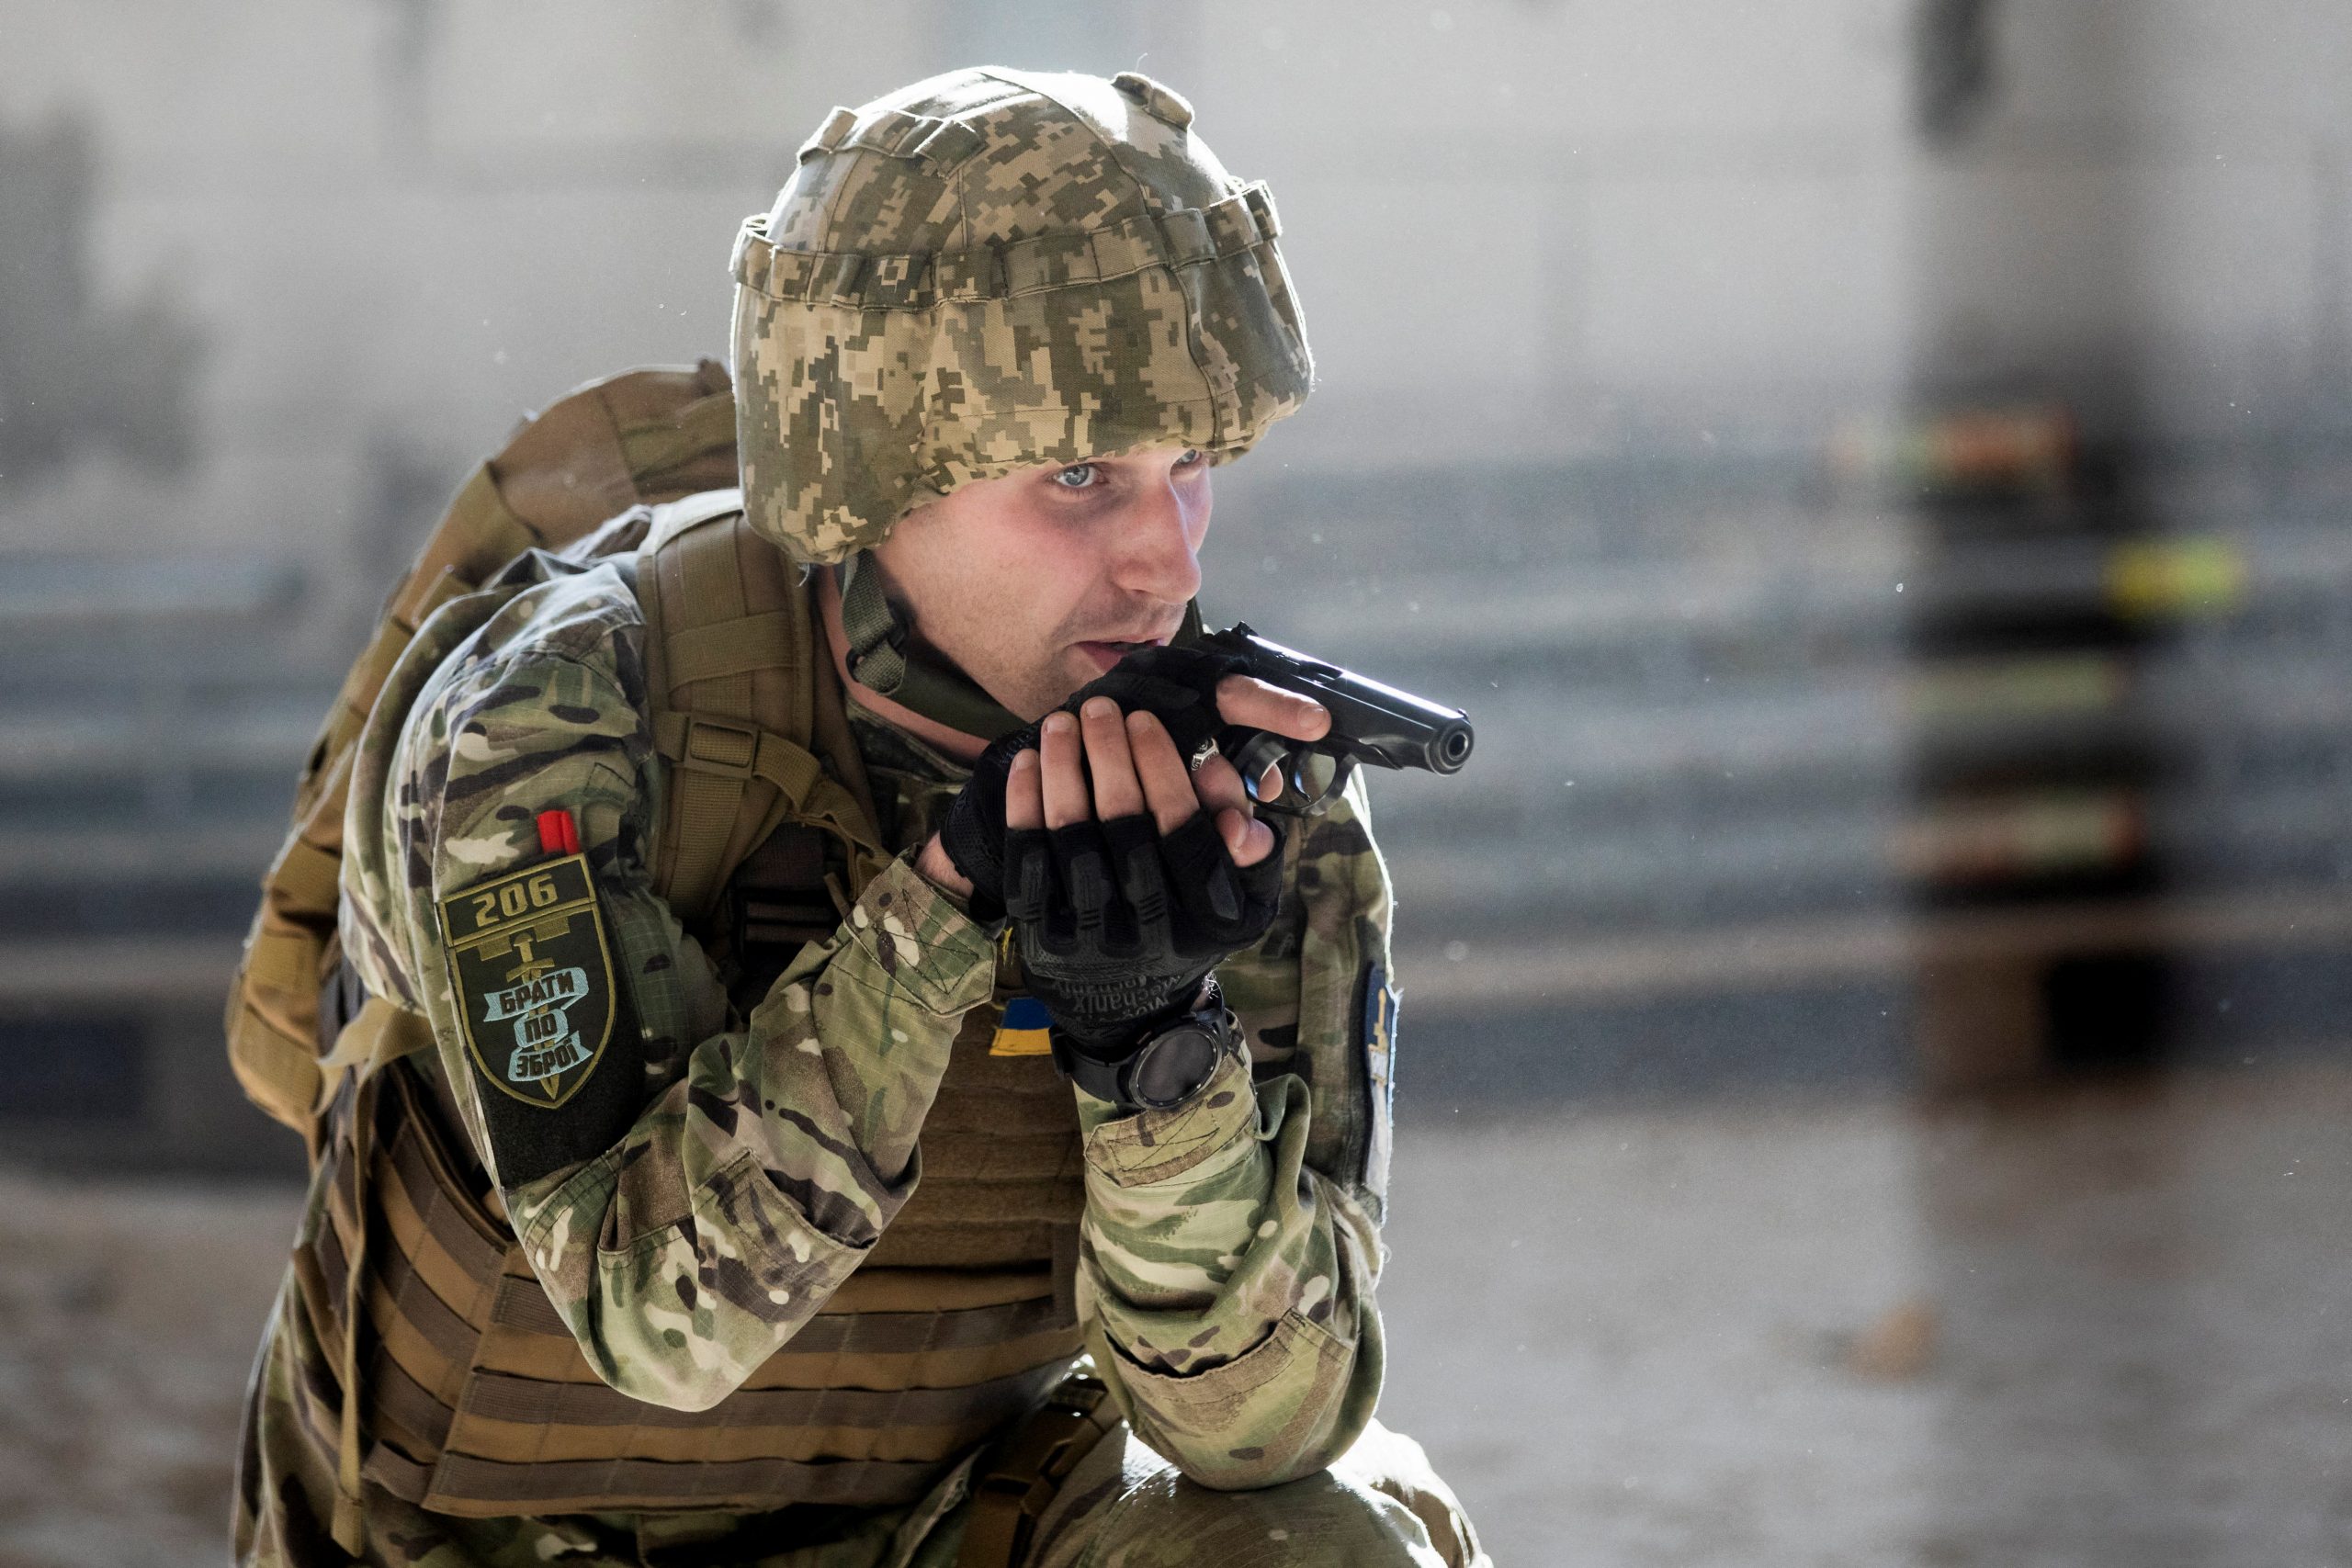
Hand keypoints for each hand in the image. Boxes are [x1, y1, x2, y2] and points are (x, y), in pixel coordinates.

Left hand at [939, 643, 1327, 918]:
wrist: (1129, 1008)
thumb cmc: (1190, 930)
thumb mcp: (1242, 901)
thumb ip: (1249, 846)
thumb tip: (1222, 778)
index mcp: (1204, 917)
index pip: (1185, 831)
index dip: (1163, 769)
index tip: (1144, 720)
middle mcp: (1147, 931)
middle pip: (1124, 826)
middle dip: (1109, 755)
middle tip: (1100, 707)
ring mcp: (1089, 937)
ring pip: (1071, 836)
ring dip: (1063, 770)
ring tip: (1060, 722)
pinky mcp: (1041, 937)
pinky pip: (1027, 859)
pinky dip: (1023, 805)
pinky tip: (1027, 762)